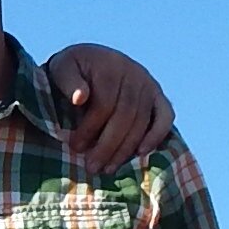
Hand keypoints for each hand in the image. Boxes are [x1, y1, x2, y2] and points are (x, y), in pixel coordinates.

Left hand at [45, 45, 172, 167]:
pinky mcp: (159, 96)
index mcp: (110, 67)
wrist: (92, 60)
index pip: (104, 104)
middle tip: (92, 167)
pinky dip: (156, 136)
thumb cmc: (73, 70)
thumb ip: (68, 81)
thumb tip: (80, 98)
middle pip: (125, 116)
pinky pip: (166, 117)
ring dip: (126, 148)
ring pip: (142, 121)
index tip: (76, 147)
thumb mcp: (63, 69)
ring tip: (108, 168)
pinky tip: (141, 153)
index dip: (90, 128)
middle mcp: (134, 74)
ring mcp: (149, 85)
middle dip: (108, 145)